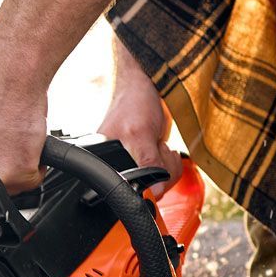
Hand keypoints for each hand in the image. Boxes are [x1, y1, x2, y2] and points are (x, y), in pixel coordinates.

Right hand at [98, 40, 182, 197]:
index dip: (145, 183)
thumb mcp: (140, 133)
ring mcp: (135, 165)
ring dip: (167, 164)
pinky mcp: (148, 162)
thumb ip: (146, 163)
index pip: (126, 191)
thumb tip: (154, 192)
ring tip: (158, 144)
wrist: (149, 84)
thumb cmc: (134, 102)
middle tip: (154, 145)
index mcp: (104, 162)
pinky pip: (165, 175)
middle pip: (147, 191)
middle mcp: (117, 167)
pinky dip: (171, 163)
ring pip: (160, 185)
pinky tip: (162, 147)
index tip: (152, 159)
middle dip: (159, 169)